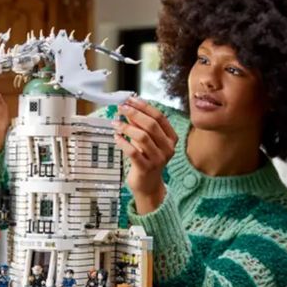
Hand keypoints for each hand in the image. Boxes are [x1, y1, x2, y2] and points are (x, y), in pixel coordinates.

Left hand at [114, 97, 176, 214]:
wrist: (148, 185)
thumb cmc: (147, 160)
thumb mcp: (145, 140)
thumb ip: (139, 125)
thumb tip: (128, 108)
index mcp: (171, 138)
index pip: (159, 117)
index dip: (144, 106)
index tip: (130, 100)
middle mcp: (167, 148)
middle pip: (151, 125)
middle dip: (134, 114)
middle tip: (121, 108)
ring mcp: (158, 159)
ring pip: (143, 137)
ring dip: (127, 127)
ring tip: (116, 123)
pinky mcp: (146, 168)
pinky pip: (133, 152)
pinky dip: (123, 142)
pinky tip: (116, 137)